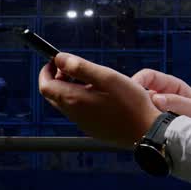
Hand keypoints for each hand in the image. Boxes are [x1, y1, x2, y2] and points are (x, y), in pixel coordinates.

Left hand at [37, 52, 161, 147]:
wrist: (145, 130)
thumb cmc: (130, 103)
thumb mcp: (106, 77)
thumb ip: (80, 67)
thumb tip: (59, 58)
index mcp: (74, 100)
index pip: (45, 85)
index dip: (47, 70)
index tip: (56, 60)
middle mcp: (74, 114)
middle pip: (53, 95)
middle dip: (57, 78)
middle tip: (71, 67)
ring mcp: (83, 123)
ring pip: (66, 103)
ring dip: (70, 88)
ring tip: (91, 79)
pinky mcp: (92, 128)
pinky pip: (78, 111)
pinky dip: (81, 99)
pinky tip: (100, 94)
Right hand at [130, 68, 190, 128]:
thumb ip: (177, 102)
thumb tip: (156, 99)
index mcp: (171, 86)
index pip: (149, 76)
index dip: (138, 80)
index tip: (131, 90)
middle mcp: (161, 96)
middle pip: (140, 92)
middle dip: (133, 98)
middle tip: (130, 110)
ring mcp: (157, 111)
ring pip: (140, 108)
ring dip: (137, 113)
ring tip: (138, 123)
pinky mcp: (155, 125)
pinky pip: (144, 122)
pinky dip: (141, 125)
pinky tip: (141, 131)